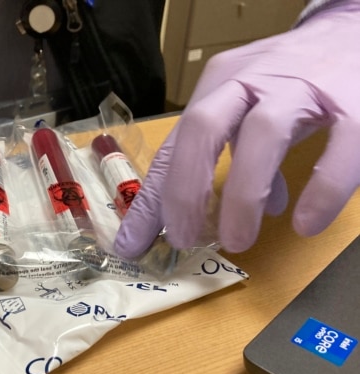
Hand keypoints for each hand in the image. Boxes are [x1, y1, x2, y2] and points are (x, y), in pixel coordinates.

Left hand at [116, 1, 359, 257]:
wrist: (354, 31)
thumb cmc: (292, 77)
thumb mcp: (246, 108)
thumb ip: (229, 156)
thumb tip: (221, 216)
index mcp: (219, 84)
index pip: (175, 144)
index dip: (152, 198)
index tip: (134, 243)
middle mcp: (252, 80)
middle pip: (203, 128)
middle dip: (185, 190)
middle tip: (184, 239)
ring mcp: (303, 89)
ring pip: (263, 136)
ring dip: (242, 196)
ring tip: (236, 241)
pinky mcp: (355, 104)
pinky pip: (339, 149)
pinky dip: (321, 190)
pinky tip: (304, 222)